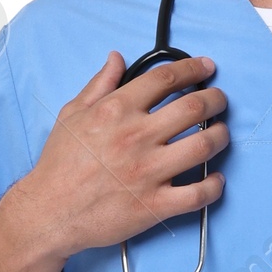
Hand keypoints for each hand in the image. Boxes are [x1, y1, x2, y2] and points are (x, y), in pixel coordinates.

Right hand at [20, 52, 228, 260]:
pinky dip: (215, 186)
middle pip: (194, 108)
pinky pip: (198, 194)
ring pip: (204, 146)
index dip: (193, 68)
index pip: (166, 79)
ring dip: (221, 136)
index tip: (206, 68)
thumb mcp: (72, 114)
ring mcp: (149, 172)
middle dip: (215, 99)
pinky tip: (217, 180)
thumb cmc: (59, 164)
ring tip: (222, 134)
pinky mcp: (155, 205)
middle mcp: (137, 137)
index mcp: (117, 110)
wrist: (50, 212)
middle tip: (220, 100)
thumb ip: (99, 84)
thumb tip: (117, 58)